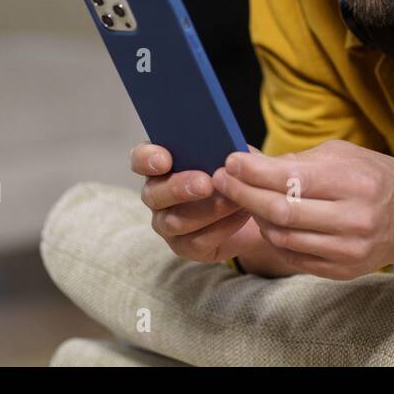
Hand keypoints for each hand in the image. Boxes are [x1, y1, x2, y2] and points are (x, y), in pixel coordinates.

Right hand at [130, 142, 262, 262]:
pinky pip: (196, 241)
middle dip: (179, 188)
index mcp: (162, 164)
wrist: (253, 206)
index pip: (141, 159)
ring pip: (175, 221)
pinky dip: (222, 227)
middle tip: (205, 184)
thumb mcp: (235, 155)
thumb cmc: (236, 173)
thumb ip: (227, 147)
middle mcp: (157, 194)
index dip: (147, 159)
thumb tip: (227, 148)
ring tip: (233, 200)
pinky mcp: (184, 246)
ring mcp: (167, 223)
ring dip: (207, 210)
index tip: (164, 160)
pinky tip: (240, 215)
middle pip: (153, 194)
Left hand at [210, 139, 393, 279]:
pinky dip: (273, 237)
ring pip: (282, 236)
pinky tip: (266, 220)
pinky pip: (293, 255)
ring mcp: (348, 250)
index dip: (253, 171)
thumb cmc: (373, 177)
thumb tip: (246, 157)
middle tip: (221, 180)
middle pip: (281, 210)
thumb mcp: (342, 155)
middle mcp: (354, 219)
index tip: (229, 161)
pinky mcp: (342, 271)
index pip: (290, 178)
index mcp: (355, 182)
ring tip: (243, 198)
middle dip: (244, 194)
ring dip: (255, 216)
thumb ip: (294, 159)